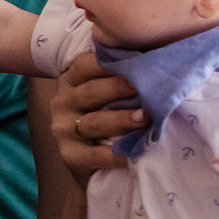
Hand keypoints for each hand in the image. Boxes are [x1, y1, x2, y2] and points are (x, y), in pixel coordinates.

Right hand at [45, 50, 145, 182]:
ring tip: (145, 118)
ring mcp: (64, 130)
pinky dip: (115, 155)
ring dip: (121, 120)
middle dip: (120, 88)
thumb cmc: (103, 115)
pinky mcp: (69, 156)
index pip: (87, 65)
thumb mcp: (104, 91)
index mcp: (71, 80)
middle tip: (147, 88)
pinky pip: (94, 155)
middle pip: (92, 92)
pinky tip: (133, 153)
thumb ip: (120, 75)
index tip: (138, 60)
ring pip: (94, 122)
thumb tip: (154, 58)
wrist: (85, 159)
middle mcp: (63, 102)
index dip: (110, 63)